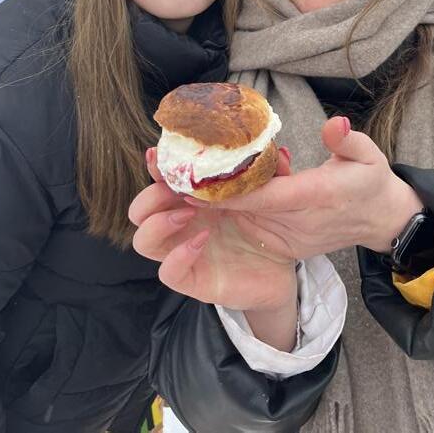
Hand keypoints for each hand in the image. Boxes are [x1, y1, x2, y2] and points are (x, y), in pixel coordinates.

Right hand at [129, 148, 296, 313]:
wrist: (292, 263)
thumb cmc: (279, 220)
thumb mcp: (274, 191)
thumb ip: (264, 175)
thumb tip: (270, 153)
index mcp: (196, 196)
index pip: (161, 181)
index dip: (156, 167)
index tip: (157, 155)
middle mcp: (185, 222)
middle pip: (140, 210)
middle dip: (150, 196)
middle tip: (177, 189)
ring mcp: (187, 251)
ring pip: (144, 240)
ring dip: (158, 224)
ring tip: (188, 213)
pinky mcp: (197, 279)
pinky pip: (168, 272)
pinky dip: (178, 256)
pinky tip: (202, 241)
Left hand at [182, 116, 423, 256]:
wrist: (382, 222)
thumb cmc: (372, 183)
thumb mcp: (369, 157)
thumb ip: (349, 142)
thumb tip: (335, 125)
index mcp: (318, 198)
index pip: (270, 197)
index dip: (233, 192)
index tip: (198, 182)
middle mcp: (298, 222)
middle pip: (246, 210)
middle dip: (209, 196)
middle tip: (172, 176)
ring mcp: (291, 236)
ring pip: (244, 219)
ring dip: (211, 203)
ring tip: (175, 180)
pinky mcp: (287, 242)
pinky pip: (253, 224)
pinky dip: (228, 209)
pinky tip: (200, 192)